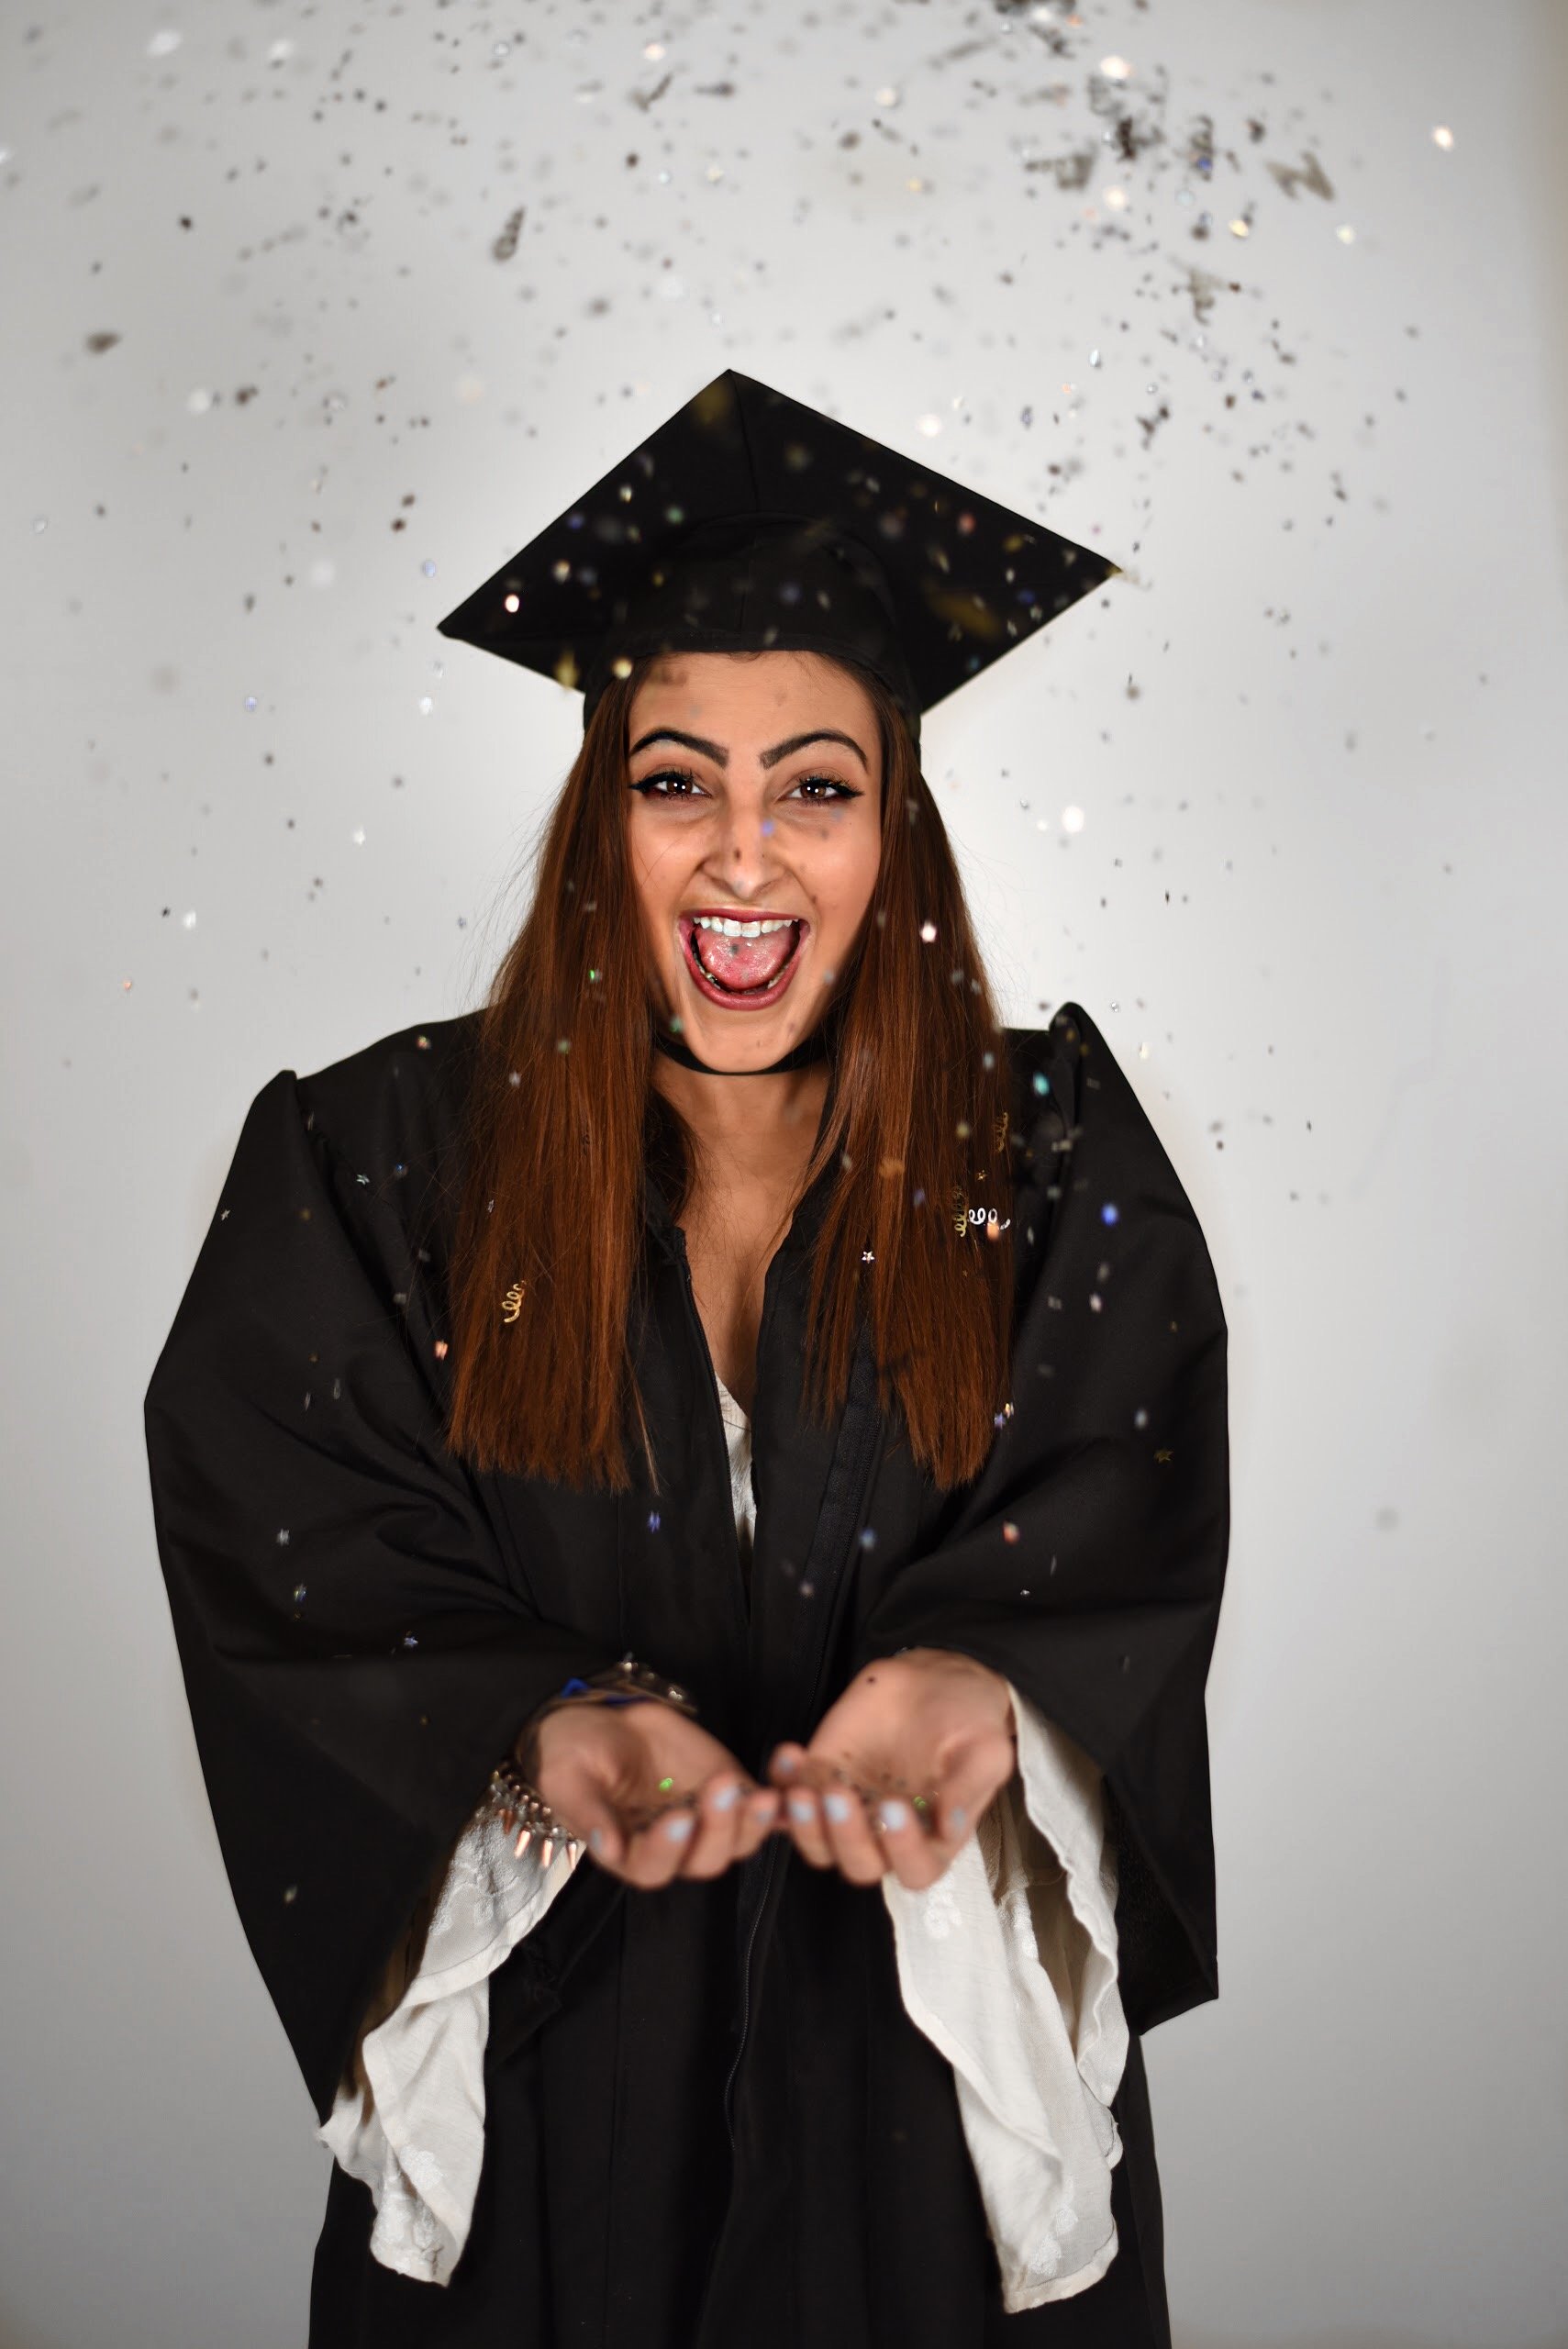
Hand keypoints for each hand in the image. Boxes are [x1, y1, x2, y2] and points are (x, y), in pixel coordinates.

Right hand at [528, 1699, 780, 1889]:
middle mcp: (673, 1847)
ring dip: (754, 1822)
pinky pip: (760, 1806)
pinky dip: (780, 1801)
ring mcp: (707, 1821)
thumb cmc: (576, 1752)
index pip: (653, 1868)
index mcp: (629, 1854)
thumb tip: (607, 1846)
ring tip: (763, 1795)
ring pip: (740, 1840)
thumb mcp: (568, 1778)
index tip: (678, 1817)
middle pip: (705, 1859)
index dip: (667, 1849)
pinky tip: (786, 1778)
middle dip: (718, 1829)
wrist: (603, 1717)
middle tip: (722, 1788)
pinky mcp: (732, 1791)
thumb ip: (588, 1813)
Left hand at [767, 1648, 1015, 1891]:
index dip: (902, 1848)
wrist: (936, 1683)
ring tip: (802, 1789)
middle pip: (858, 1864)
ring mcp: (848, 1812)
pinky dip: (781, 1783)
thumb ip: (967, 1790)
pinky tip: (789, 1754)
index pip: (915, 1869)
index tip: (895, 1806)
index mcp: (933, 1842)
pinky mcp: (820, 1779)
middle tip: (839, 1796)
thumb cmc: (968, 1723)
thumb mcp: (984, 1751)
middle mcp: (886, 1837)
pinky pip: (789, 1797)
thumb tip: (951, 1827)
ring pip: (817, 1843)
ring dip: (804, 1825)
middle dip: (845, 1836)